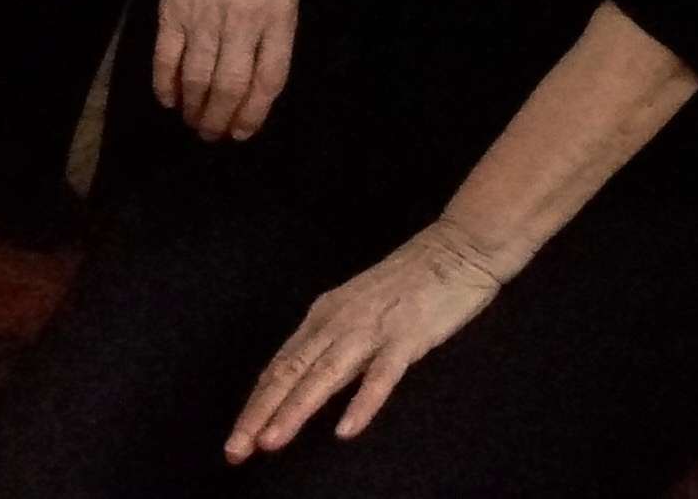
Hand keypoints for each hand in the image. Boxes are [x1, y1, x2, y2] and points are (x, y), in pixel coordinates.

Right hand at [152, 0, 296, 140]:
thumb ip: (274, 26)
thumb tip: (259, 73)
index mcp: (279, 12)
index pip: (270, 76)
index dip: (255, 111)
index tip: (243, 131)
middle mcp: (244, 19)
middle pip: (231, 86)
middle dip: (220, 119)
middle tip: (213, 135)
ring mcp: (205, 16)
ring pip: (198, 80)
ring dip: (194, 109)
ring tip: (193, 122)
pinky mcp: (172, 11)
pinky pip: (167, 60)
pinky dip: (166, 86)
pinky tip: (169, 99)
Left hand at [228, 220, 511, 459]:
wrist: (462, 246)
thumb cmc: (412, 280)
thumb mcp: (358, 308)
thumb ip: (332, 344)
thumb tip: (302, 384)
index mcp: (325, 314)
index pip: (280, 366)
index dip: (256, 404)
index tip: (236, 439)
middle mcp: (340, 321)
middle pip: (292, 373)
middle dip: (260, 414)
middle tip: (236, 451)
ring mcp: (374, 328)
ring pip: (325, 374)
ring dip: (295, 409)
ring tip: (271, 442)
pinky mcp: (408, 335)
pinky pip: (382, 374)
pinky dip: (362, 402)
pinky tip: (346, 429)